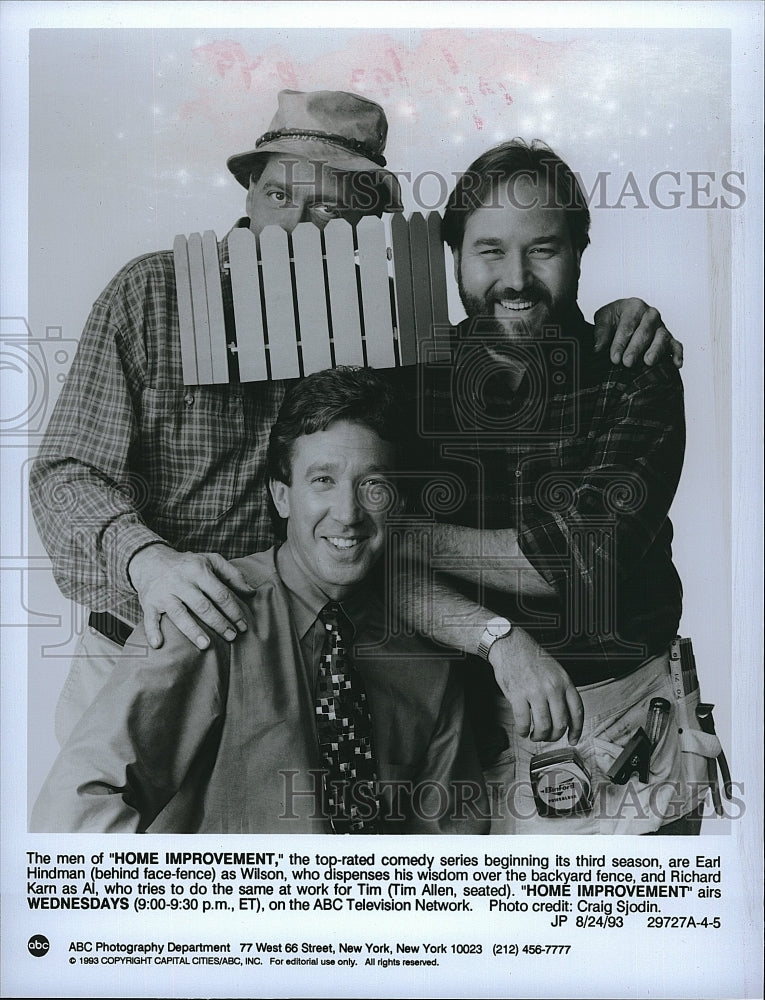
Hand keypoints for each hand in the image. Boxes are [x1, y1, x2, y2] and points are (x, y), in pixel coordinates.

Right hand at [128, 544, 255, 649]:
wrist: (151, 560)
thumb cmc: (188, 564)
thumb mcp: (211, 561)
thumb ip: (233, 575)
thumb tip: (251, 593)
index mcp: (198, 570)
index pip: (220, 594)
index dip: (233, 611)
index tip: (243, 626)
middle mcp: (181, 581)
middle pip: (203, 605)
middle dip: (219, 623)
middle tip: (231, 637)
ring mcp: (164, 592)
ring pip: (179, 613)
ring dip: (192, 630)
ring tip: (206, 645)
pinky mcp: (148, 602)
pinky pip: (150, 618)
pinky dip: (153, 631)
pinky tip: (159, 644)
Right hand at [488, 627, 583, 743]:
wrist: (510, 644)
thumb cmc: (531, 658)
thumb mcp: (555, 671)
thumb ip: (561, 691)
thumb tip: (564, 717)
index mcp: (564, 681)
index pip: (577, 711)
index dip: (577, 730)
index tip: (573, 740)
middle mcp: (552, 687)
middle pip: (561, 723)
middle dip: (554, 736)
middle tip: (547, 737)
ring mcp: (535, 691)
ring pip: (543, 726)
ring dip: (539, 736)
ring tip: (534, 735)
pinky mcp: (517, 694)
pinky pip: (523, 722)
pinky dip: (523, 730)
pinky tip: (522, 729)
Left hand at [593, 298, 682, 368]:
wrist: (623, 319)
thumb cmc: (614, 319)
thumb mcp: (603, 319)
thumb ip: (600, 332)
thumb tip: (598, 348)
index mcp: (634, 306)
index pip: (627, 325)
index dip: (620, 343)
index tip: (614, 358)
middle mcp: (651, 315)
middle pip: (645, 332)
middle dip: (635, 348)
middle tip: (627, 363)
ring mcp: (661, 327)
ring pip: (662, 338)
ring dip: (656, 350)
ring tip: (648, 362)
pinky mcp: (669, 339)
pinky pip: (676, 345)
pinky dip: (677, 354)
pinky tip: (676, 364)